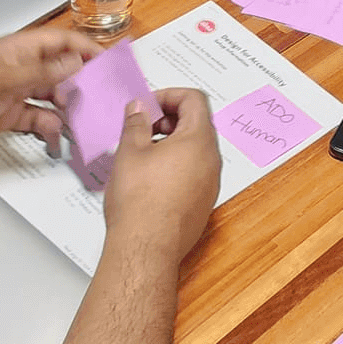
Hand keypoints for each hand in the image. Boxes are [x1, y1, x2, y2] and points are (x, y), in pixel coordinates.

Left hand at [0, 26, 103, 167]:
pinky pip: (36, 118)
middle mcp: (18, 69)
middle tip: (107, 98)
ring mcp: (11, 93)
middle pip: (60, 69)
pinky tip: (58, 136)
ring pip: (51, 96)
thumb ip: (41, 72)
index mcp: (17, 50)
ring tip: (88, 120)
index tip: (111, 63)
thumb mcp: (1, 79)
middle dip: (84, 81)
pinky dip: (49, 126)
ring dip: (69, 107)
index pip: (61, 41)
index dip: (87, 49)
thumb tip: (76, 63)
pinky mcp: (4, 117)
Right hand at [101, 88, 221, 261]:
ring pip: (196, 150)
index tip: (148, 106)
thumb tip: (139, 108)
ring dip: (172, 142)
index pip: (194, 100)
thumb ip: (136, 122)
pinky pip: (195, 172)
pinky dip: (176, 165)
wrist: (146, 248)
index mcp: (199, 140)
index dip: (169, 96)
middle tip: (142, 128)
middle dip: (169, 119)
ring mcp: (211, 183)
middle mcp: (212, 160)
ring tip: (143, 154)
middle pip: (197, 123)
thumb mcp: (130, 152)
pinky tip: (151, 178)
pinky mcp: (203, 203)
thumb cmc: (140, 202)